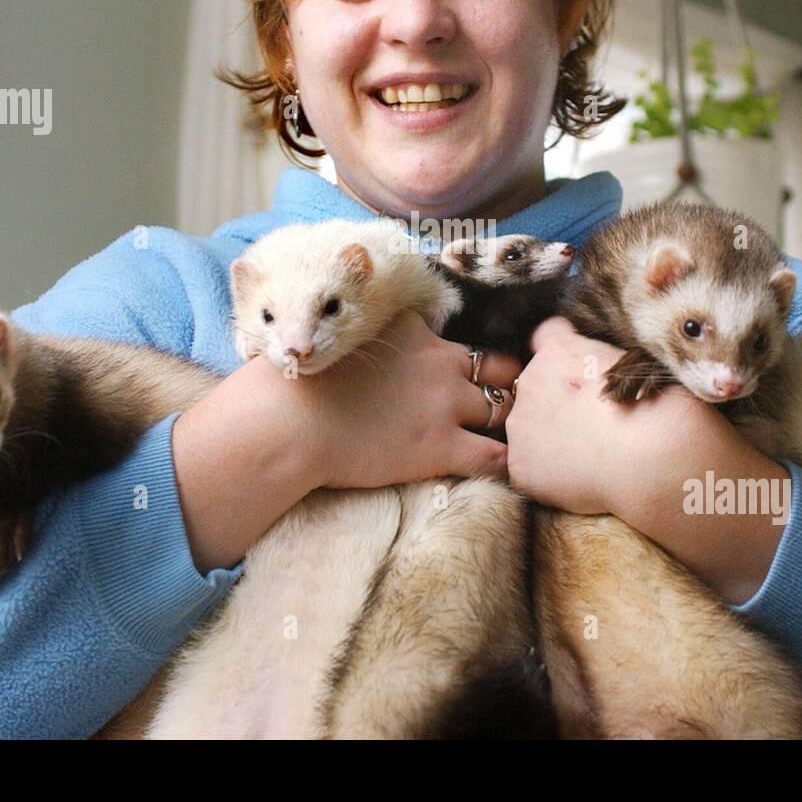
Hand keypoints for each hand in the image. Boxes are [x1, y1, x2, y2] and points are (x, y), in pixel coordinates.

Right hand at [173, 309, 519, 571]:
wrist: (289, 422)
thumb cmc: (298, 382)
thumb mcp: (338, 337)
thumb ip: (368, 338)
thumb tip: (369, 350)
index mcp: (414, 331)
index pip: (456, 339)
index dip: (465, 360)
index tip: (467, 374)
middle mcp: (438, 361)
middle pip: (498, 366)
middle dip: (506, 382)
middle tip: (506, 401)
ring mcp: (445, 404)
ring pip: (504, 408)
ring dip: (508, 423)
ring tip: (512, 437)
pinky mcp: (442, 447)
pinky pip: (495, 456)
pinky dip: (505, 464)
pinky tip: (507, 471)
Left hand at [505, 317, 787, 603]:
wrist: (655, 461)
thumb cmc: (654, 408)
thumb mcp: (633, 359)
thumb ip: (600, 350)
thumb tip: (588, 350)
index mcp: (558, 351)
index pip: (546, 336)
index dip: (563, 353)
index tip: (580, 371)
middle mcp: (529, 382)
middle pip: (534, 384)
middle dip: (555, 398)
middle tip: (592, 421)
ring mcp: (520, 426)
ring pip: (527, 425)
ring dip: (548, 434)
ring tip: (587, 452)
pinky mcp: (519, 467)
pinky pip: (527, 466)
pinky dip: (546, 473)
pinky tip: (578, 475)